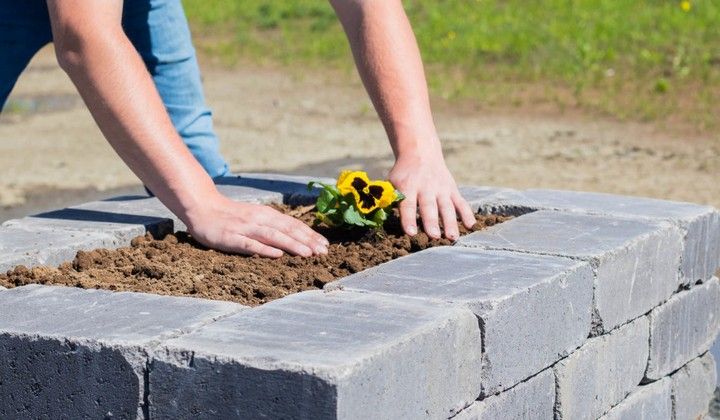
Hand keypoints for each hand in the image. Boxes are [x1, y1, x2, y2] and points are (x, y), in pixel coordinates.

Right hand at [185, 195, 328, 257]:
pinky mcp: (232, 238)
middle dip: (307, 241)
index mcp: (266, 215)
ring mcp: (245, 229)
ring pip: (273, 236)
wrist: (202, 207)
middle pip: (287, 230)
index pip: (293, 225)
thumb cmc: (231, 215)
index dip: (310, 235)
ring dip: (292, 244)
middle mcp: (259, 219)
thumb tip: (295, 236)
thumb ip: (272, 225)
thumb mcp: (255, 216)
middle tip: (323, 252)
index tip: (325, 245)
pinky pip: (250, 244)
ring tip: (308, 254)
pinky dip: (265, 249)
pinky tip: (277, 255)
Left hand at [389, 153, 474, 239]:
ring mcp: (441, 188)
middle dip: (431, 222)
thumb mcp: (392, 181)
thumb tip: (379, 217)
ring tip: (452, 237)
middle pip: (429, 207)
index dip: (409, 218)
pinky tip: (471, 225)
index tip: (410, 232)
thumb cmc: (403, 174)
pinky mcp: (452, 189)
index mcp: (408, 186)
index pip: (408, 204)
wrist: (421, 152)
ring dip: (450, 222)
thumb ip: (388, 198)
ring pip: (447, 207)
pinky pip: (461, 202)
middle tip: (434, 237)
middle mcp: (426, 187)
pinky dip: (467, 213)